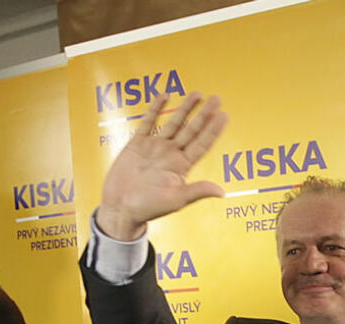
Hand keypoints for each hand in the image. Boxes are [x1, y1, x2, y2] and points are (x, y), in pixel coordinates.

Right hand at [96, 92, 227, 240]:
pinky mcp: (137, 144)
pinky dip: (156, 109)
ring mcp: (154, 148)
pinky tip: (164, 97)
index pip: (202, 144)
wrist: (120, 208)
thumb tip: (221, 192)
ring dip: (185, 109)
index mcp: (181, 167)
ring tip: (197, 94)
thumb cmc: (148, 208)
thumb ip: (197, 191)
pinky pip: (148, 122)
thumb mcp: (175, 200)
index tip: (224, 115)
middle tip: (216, 99)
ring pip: (173, 123)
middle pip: (191, 130)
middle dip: (204, 114)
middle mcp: (170, 155)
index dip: (213, 130)